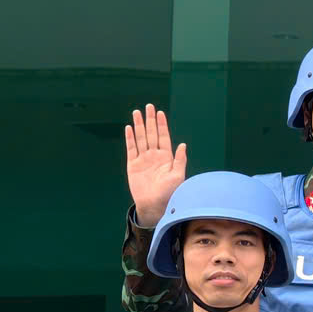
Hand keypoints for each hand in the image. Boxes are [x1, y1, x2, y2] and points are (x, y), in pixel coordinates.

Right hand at [123, 104, 186, 227]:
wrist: (154, 205)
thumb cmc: (170, 193)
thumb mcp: (178, 176)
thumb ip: (180, 160)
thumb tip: (183, 145)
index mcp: (166, 157)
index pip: (163, 137)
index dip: (161, 125)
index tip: (160, 113)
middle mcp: (154, 156)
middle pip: (151, 134)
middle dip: (150, 120)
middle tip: (148, 106)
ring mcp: (143, 159)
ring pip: (140, 138)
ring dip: (139, 125)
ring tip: (137, 113)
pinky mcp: (133, 165)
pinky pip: (131, 148)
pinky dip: (130, 138)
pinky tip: (129, 128)